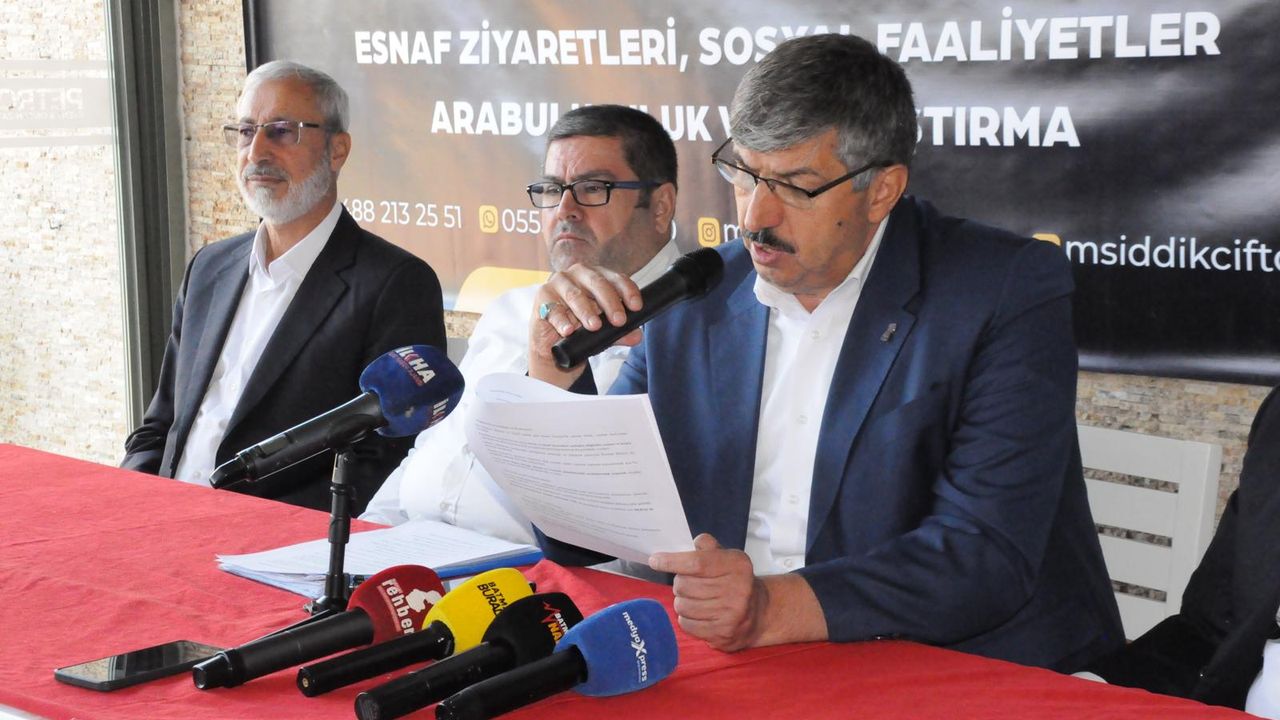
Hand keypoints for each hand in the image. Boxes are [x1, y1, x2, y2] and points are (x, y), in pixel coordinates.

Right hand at [528, 263, 644, 387]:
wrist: (554, 343)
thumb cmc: (581, 328)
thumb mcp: (604, 331)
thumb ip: (620, 332)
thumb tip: (636, 336)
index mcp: (597, 276)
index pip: (616, 278)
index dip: (628, 291)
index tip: (636, 307)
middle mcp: (579, 274)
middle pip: (597, 283)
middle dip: (610, 302)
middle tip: (619, 321)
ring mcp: (559, 283)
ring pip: (575, 295)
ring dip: (586, 311)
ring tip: (595, 326)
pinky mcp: (542, 297)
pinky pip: (553, 309)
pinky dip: (562, 321)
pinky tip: (568, 330)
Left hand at [649, 534, 767, 651]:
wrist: (759, 613)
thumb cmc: (735, 580)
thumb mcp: (727, 557)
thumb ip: (709, 547)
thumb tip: (695, 542)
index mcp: (737, 565)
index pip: (697, 563)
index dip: (672, 561)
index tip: (655, 560)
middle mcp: (737, 590)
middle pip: (685, 585)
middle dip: (680, 583)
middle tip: (689, 583)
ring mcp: (731, 615)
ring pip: (683, 606)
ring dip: (682, 601)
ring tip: (694, 599)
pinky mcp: (723, 634)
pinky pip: (687, 624)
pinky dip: (686, 618)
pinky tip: (698, 614)